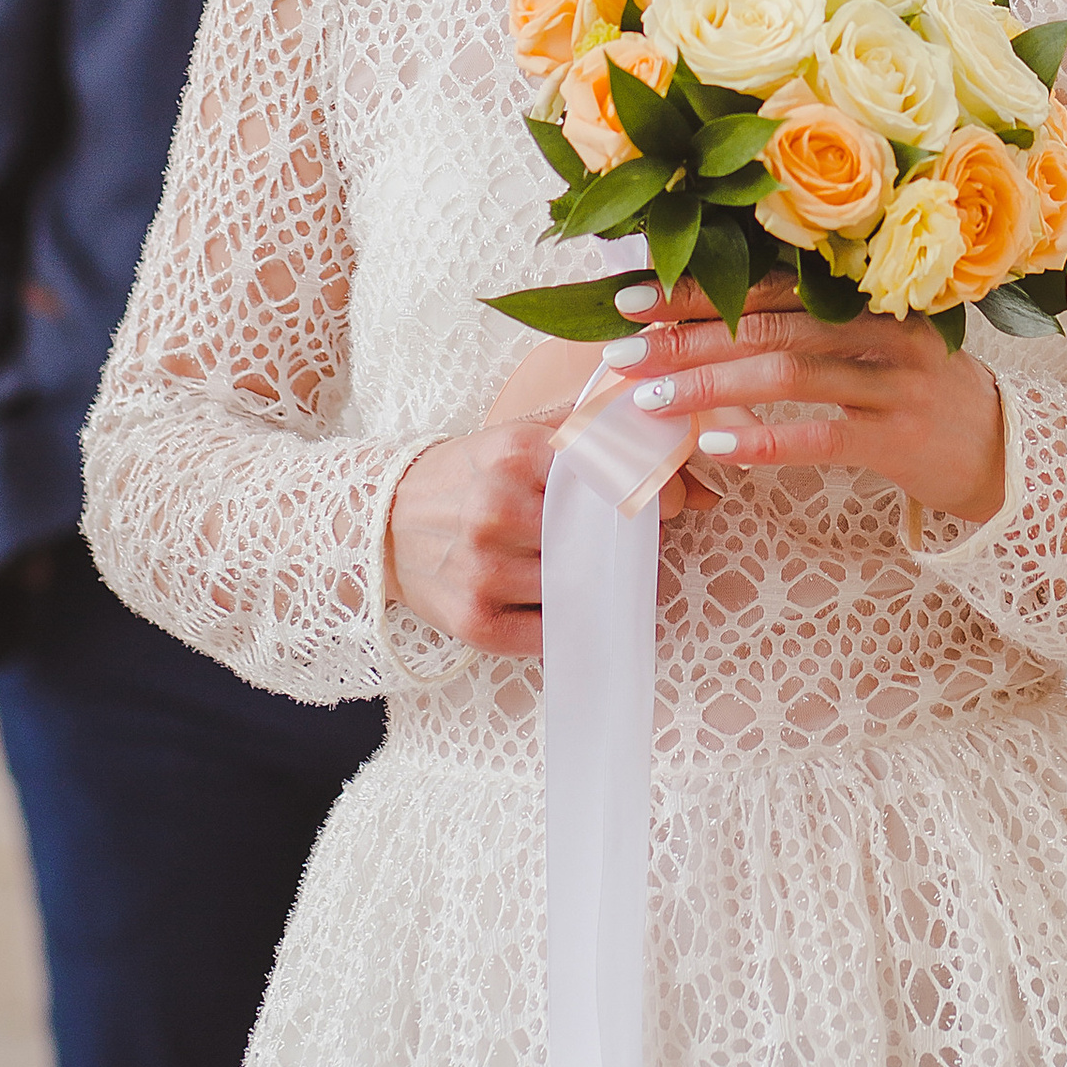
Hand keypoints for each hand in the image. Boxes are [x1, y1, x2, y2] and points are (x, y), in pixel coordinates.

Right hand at [386, 409, 711, 659]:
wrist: (384, 520)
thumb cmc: (468, 477)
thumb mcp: (518, 436)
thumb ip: (592, 433)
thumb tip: (683, 460)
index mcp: (514, 453)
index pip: (609, 475)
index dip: (650, 490)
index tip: (672, 500)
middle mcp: (497, 509)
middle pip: (599, 536)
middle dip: (629, 543)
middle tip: (637, 543)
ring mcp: (483, 569)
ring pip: (578, 586)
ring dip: (602, 586)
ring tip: (602, 573)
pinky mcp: (475, 621)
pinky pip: (549, 633)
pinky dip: (568, 622)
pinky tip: (569, 604)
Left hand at [603, 281, 1006, 526]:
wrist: (1003, 451)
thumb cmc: (916, 390)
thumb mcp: (871, 342)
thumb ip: (805, 323)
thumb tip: (707, 316)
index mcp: (866, 291)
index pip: (766, 281)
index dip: (696, 287)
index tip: (630, 298)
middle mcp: (880, 325)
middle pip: (768, 322)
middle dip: (686, 336)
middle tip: (619, 351)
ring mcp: (893, 381)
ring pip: (787, 374)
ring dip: (710, 385)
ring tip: (649, 400)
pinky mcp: (899, 438)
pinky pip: (822, 436)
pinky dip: (765, 440)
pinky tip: (715, 447)